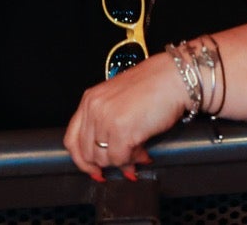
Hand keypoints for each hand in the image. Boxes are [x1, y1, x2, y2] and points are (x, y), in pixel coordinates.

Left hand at [62, 55, 182, 179]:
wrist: (174, 77)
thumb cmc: (154, 85)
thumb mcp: (118, 99)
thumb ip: (106, 122)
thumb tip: (105, 155)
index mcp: (90, 99)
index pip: (71, 139)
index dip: (81, 159)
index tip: (92, 168)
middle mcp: (94, 108)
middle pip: (87, 153)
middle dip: (106, 162)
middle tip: (124, 161)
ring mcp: (106, 119)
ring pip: (104, 158)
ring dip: (123, 161)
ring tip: (138, 153)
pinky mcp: (122, 130)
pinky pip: (120, 159)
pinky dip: (133, 160)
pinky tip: (144, 152)